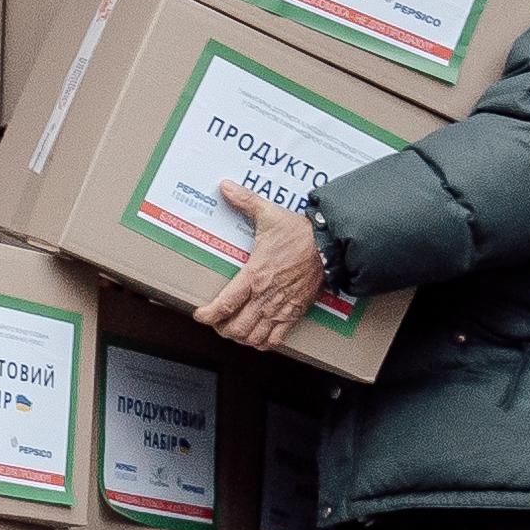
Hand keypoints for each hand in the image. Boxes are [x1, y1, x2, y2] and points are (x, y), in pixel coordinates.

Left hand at [205, 196, 332, 350]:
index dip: (208, 315)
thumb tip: (226, 187)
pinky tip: (258, 337)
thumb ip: (245, 201)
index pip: (224, 305)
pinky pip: (276, 339)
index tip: (200, 315)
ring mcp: (280, 308)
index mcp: (254, 276)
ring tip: (234, 330)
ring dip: (240, 337)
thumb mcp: (268, 214)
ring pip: (253, 337)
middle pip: (236, 328)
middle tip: (217, 322)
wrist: (329, 246)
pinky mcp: (294, 313)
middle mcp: (265, 297)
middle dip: (222, 328)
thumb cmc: (300, 233)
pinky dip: (263, 342)